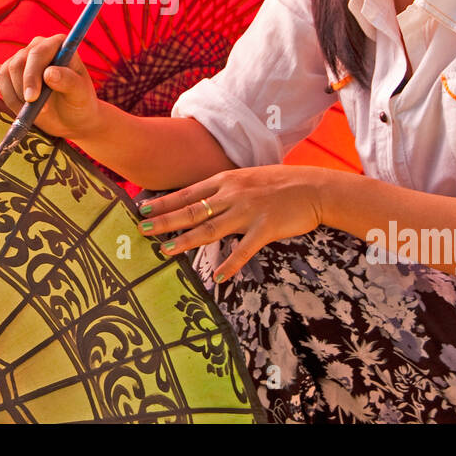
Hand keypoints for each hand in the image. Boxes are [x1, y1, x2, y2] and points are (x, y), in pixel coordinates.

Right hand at [0, 34, 102, 138]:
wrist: (72, 118)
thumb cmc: (80, 103)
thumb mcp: (81, 95)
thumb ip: (69, 82)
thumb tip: (49, 73)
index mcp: (57, 45)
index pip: (37, 53)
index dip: (31, 76)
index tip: (33, 98)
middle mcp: (36, 48)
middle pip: (17, 64)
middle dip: (23, 90)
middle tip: (39, 111)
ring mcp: (20, 61)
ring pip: (3, 74)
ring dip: (13, 97)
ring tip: (31, 112)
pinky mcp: (7, 76)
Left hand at [137, 164, 337, 281]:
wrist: (313, 187)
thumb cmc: (280, 184)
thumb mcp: (246, 179)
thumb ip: (224, 189)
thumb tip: (202, 201)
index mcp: (226, 180)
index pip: (188, 193)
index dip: (164, 202)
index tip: (142, 208)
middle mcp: (232, 194)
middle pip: (192, 210)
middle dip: (165, 221)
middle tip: (142, 230)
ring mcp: (248, 211)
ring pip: (211, 229)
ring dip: (187, 241)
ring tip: (166, 251)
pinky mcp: (265, 228)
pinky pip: (244, 249)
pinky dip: (231, 264)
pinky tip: (218, 277)